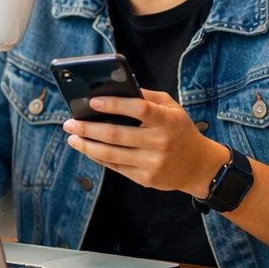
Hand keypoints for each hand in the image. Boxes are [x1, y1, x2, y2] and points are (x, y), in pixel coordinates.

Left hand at [62, 89, 230, 197]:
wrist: (199, 167)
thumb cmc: (181, 130)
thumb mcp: (172, 108)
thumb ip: (147, 97)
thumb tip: (116, 88)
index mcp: (168, 120)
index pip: (139, 109)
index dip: (115, 104)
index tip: (92, 101)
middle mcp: (160, 142)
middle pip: (117, 134)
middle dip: (88, 127)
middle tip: (69, 122)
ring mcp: (152, 163)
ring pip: (112, 154)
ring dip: (87, 146)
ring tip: (72, 137)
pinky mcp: (146, 179)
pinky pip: (116, 167)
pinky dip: (98, 157)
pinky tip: (87, 148)